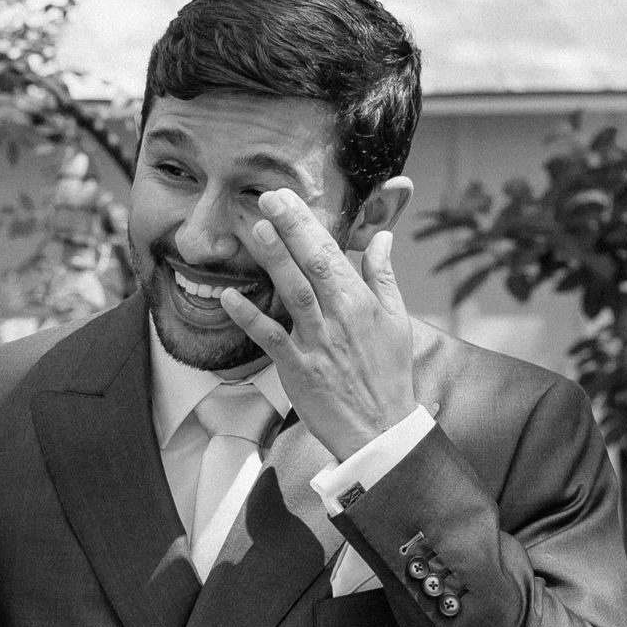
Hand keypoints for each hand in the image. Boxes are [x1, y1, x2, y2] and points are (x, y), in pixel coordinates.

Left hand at [218, 192, 418, 463]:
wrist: (381, 429)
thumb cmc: (388, 374)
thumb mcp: (396, 320)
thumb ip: (383, 275)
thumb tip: (382, 237)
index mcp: (361, 302)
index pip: (332, 253)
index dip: (308, 224)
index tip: (288, 197)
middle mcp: (340, 317)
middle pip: (313, 265)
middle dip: (291, 229)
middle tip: (268, 197)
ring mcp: (317, 343)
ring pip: (294, 294)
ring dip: (275, 261)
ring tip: (256, 230)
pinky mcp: (298, 369)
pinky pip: (271, 339)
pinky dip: (250, 318)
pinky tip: (230, 297)